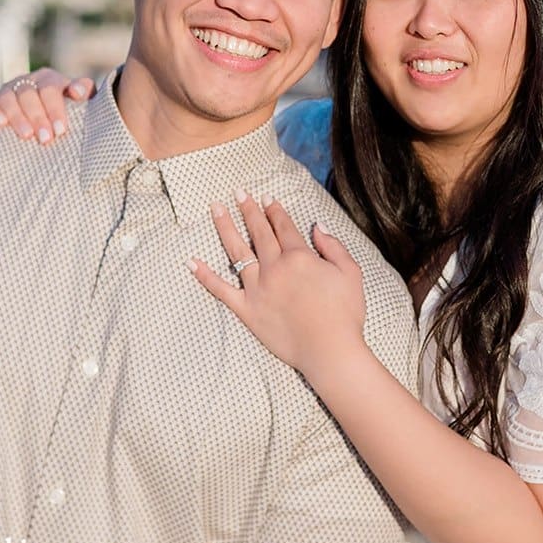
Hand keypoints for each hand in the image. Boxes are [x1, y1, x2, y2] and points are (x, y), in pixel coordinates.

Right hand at [0, 68, 95, 142]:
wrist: (47, 120)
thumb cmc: (69, 112)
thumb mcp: (80, 101)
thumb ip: (84, 91)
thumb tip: (77, 91)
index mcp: (49, 79)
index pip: (50, 89)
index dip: (55, 109)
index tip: (60, 130)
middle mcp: (28, 82)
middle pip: (28, 95)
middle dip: (37, 118)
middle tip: (46, 139)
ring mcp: (9, 91)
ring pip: (8, 98)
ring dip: (17, 117)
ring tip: (26, 136)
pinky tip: (1, 124)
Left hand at [191, 191, 366, 381]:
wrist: (330, 350)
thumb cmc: (345, 314)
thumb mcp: (350, 273)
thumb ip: (333, 246)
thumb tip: (317, 226)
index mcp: (299, 257)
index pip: (283, 226)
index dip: (274, 210)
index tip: (266, 197)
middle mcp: (275, 268)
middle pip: (258, 232)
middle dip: (248, 209)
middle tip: (238, 192)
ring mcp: (257, 288)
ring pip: (237, 252)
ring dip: (225, 227)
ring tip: (215, 208)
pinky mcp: (247, 310)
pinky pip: (221, 290)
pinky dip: (205, 276)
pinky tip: (191, 262)